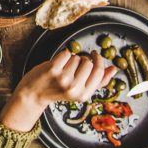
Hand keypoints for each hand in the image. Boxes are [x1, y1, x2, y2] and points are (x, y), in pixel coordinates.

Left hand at [0, 49, 115, 131]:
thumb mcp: (79, 90)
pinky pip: (66, 53)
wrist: (33, 94)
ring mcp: (64, 78)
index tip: (95, 55)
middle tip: (73, 65)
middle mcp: (75, 87)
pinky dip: (63, 55)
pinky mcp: (53, 69)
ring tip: (63, 68)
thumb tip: (113, 69)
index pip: (99, 72)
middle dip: (83, 60)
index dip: (98, 61)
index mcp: (84, 95)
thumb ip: (97, 81)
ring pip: (77, 57)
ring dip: (71, 59)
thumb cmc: (57, 90)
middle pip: (88, 62)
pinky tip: (57, 63)